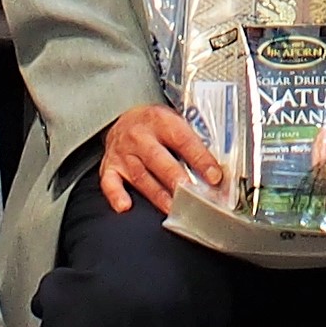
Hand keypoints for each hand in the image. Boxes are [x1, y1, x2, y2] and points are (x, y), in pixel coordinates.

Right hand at [93, 102, 229, 214]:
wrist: (122, 118)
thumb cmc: (155, 125)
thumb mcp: (175, 122)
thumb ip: (193, 141)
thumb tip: (216, 170)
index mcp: (161, 120)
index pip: (183, 139)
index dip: (200, 158)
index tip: (214, 176)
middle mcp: (139, 136)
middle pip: (158, 158)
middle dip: (175, 178)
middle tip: (190, 194)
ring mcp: (123, 152)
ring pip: (140, 175)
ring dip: (157, 194)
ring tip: (172, 208)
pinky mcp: (109, 166)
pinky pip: (109, 182)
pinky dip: (116, 195)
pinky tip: (125, 206)